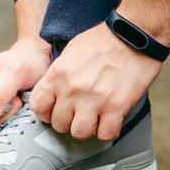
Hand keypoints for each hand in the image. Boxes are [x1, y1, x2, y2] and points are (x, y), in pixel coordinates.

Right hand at [0, 37, 51, 128]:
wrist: (35, 60)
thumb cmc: (24, 62)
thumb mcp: (14, 74)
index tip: (15, 99)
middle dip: (6, 114)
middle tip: (18, 98)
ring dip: (11, 115)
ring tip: (19, 99)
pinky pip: (1, 122)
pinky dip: (14, 116)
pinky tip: (19, 103)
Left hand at [30, 23, 160, 140]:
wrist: (132, 34)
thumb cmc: (101, 41)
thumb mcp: (68, 53)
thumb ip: (58, 75)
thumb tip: (52, 92)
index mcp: (57, 75)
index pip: (38, 107)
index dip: (46, 112)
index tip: (54, 111)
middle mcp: (71, 90)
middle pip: (58, 124)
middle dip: (67, 121)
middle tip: (77, 115)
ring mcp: (94, 100)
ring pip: (79, 133)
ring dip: (86, 129)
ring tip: (93, 119)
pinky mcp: (117, 107)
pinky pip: (106, 134)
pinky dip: (107, 131)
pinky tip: (109, 121)